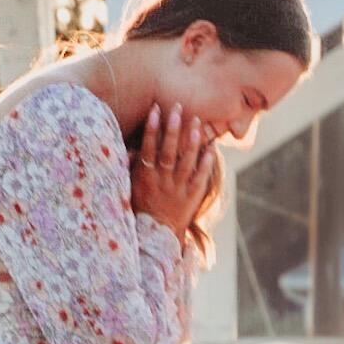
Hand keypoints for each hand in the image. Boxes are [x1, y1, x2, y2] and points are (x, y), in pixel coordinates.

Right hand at [131, 103, 220, 252]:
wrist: (155, 235)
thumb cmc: (142, 206)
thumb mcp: (131, 186)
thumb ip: (132, 166)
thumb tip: (132, 147)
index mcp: (145, 176)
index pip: (148, 148)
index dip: (152, 128)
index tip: (155, 109)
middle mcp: (162, 181)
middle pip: (167, 151)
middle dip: (172, 129)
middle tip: (177, 108)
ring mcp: (177, 189)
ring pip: (185, 162)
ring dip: (191, 141)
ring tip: (196, 122)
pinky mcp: (191, 197)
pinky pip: (200, 177)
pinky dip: (206, 162)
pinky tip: (212, 147)